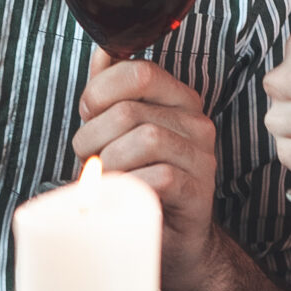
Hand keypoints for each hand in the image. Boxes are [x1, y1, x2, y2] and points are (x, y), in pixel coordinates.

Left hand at [71, 49, 219, 287]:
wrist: (173, 242)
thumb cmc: (142, 182)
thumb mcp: (120, 131)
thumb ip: (112, 90)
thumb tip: (104, 49)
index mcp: (179, 100)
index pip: (138, 72)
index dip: (100, 91)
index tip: (88, 114)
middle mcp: (196, 123)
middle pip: (131, 110)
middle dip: (94, 136)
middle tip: (90, 158)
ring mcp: (202, 158)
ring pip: (144, 139)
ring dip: (109, 162)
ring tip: (105, 177)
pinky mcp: (198, 193)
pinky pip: (160, 176)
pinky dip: (130, 185)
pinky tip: (123, 193)